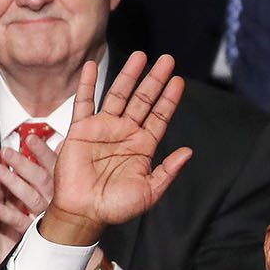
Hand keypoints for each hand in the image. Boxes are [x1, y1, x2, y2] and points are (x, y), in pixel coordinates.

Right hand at [42, 53, 193, 247]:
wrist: (84, 212)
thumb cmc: (116, 207)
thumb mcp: (149, 191)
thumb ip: (168, 171)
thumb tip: (188, 152)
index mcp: (142, 147)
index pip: (159, 117)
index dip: (169, 99)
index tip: (178, 81)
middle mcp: (124, 133)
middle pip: (142, 100)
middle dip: (154, 80)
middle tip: (167, 60)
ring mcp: (103, 129)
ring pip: (118, 95)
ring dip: (128, 76)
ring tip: (140, 57)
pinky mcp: (81, 129)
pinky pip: (84, 102)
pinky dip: (86, 84)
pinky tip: (91, 67)